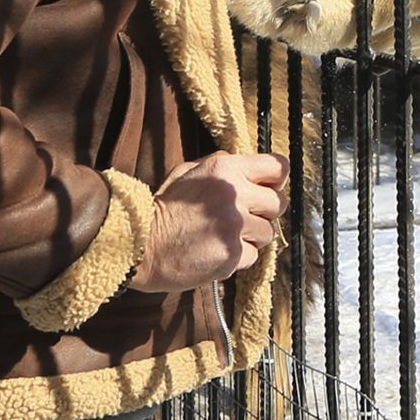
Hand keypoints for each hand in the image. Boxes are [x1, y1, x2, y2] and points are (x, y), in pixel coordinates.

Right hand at [130, 152, 289, 294]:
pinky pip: (254, 256)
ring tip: (224, 236)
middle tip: (244, 218)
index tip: (268, 188)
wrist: (140, 245)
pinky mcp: (233, 255)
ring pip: (268, 232)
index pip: (278, 167)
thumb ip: (220, 163)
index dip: (276, 180)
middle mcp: (234, 194)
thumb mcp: (187, 171)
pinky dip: (239, 257)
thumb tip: (247, 162)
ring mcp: (235, 226)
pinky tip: (217, 252)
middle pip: (279, 203)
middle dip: (265, 211)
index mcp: (225, 169)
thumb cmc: (162, 208)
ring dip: (252, 237)